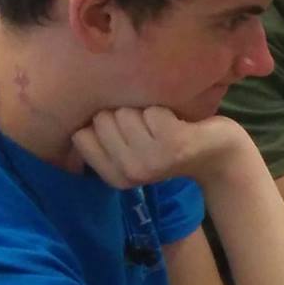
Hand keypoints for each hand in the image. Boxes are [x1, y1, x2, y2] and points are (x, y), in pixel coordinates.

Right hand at [73, 107, 251, 188]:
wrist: (220, 153)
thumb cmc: (171, 143)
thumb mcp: (130, 148)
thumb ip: (103, 138)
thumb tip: (63, 107)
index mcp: (114, 176)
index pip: (81, 135)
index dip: (103, 123)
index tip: (128, 133)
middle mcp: (130, 172)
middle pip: (102, 119)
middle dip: (126, 114)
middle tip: (151, 129)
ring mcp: (152, 161)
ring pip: (125, 112)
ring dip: (146, 111)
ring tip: (165, 127)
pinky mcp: (174, 146)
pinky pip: (153, 111)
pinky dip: (166, 110)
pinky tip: (179, 125)